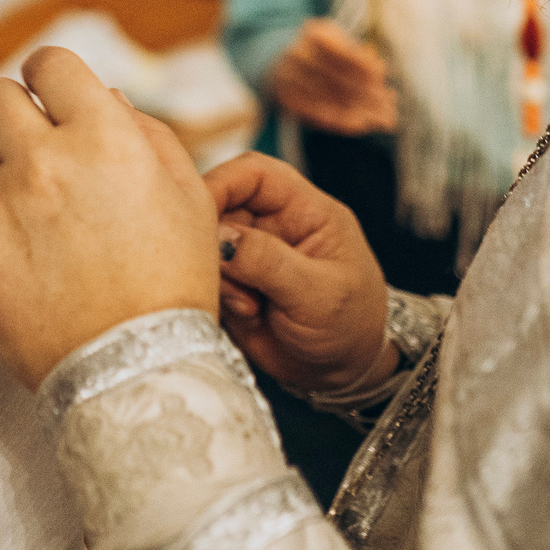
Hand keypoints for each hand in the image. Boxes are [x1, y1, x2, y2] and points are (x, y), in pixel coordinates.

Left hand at [0, 47, 218, 388]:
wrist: (134, 374)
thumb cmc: (172, 286)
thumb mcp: (189, 198)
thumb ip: (146, 133)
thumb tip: (105, 98)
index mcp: (104, 136)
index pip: (49, 62)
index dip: (49, 76)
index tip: (51, 98)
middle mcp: (44, 160)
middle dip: (13, 116)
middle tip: (32, 153)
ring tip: (21, 214)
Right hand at [207, 152, 391, 396]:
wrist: (345, 375)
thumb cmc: (352, 326)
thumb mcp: (320, 293)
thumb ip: (270, 262)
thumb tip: (219, 237)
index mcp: (305, 210)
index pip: (254, 174)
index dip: (222, 183)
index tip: (197, 211)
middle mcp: (273, 226)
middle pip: (221, 207)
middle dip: (213, 239)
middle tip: (223, 274)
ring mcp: (251, 257)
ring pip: (208, 246)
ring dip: (218, 276)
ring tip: (249, 306)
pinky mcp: (234, 285)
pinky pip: (207, 279)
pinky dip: (217, 297)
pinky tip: (248, 316)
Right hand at [270, 19, 396, 135]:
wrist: (273, 60)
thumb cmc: (317, 49)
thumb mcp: (335, 39)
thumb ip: (357, 53)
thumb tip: (381, 71)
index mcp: (314, 35)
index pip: (347, 57)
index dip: (369, 71)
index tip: (386, 83)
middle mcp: (298, 56)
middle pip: (341, 81)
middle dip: (370, 96)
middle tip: (391, 106)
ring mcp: (289, 80)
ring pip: (333, 101)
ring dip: (362, 113)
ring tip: (385, 121)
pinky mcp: (286, 100)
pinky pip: (319, 115)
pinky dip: (343, 122)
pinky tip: (362, 125)